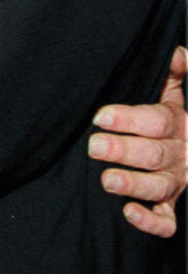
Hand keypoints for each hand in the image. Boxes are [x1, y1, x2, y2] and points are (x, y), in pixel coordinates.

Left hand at [88, 45, 186, 237]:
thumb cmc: (171, 117)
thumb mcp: (173, 91)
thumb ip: (174, 70)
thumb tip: (177, 52)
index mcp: (178, 124)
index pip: (157, 121)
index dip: (129, 119)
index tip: (101, 117)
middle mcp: (179, 154)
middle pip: (154, 154)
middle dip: (124, 151)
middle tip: (94, 146)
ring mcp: (178, 182)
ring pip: (159, 187)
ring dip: (134, 184)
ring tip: (107, 180)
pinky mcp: (173, 206)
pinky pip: (167, 221)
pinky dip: (150, 221)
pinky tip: (129, 213)